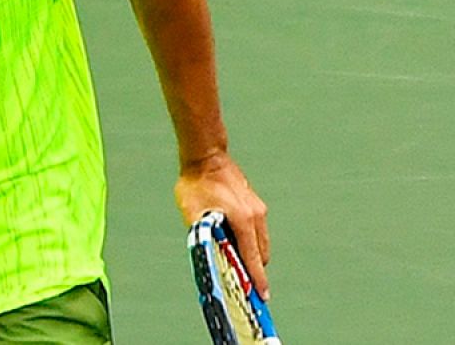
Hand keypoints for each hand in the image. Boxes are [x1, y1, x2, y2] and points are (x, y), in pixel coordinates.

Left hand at [175, 150, 270, 298]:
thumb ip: (203, 235)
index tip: (262, 297)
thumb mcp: (192, 213)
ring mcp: (258, 209)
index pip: (253, 258)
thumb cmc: (196, 184)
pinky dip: (250, 241)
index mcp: (243, 221)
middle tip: (243, 284)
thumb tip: (208, 257)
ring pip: (260, 242)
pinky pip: (257, 230)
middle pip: (260, 254)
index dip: (257, 280)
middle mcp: (256, 216)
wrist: (206, 156)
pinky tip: (233, 240)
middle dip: (253, 270)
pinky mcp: (255, 204)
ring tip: (236, 263)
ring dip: (251, 254)